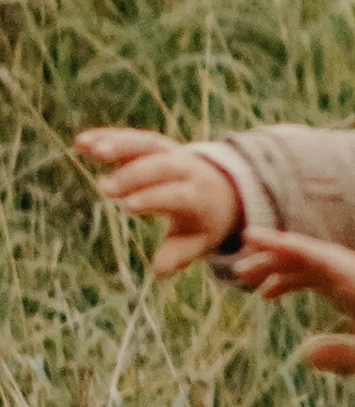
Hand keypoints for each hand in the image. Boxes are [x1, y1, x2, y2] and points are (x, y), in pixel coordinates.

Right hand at [78, 127, 244, 275]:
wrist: (221, 189)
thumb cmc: (203, 221)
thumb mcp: (199, 241)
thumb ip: (179, 254)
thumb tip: (158, 270)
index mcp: (198, 194)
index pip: (177, 194)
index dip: (154, 198)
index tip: (129, 206)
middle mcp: (185, 168)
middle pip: (161, 166)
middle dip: (133, 175)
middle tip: (104, 189)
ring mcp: (169, 152)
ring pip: (145, 143)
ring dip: (118, 144)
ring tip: (89, 149)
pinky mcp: (153, 143)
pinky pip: (131, 137)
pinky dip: (107, 136)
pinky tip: (81, 142)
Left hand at [227, 229, 354, 382]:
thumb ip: (337, 355)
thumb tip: (303, 355)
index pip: (313, 278)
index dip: (285, 280)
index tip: (260, 292)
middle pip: (305, 263)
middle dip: (272, 264)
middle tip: (240, 271)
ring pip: (310, 254)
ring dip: (277, 248)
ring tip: (247, 242)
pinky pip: (323, 257)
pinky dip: (297, 248)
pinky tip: (274, 244)